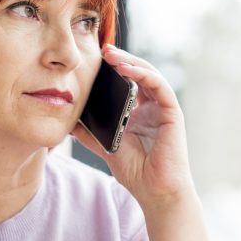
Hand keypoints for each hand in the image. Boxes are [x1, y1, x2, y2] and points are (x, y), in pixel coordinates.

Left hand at [71, 45, 194, 206]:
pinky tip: (126, 69)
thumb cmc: (136, 173)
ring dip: (131, 62)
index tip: (96, 60)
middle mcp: (153, 108)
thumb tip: (68, 122)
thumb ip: (90, 134)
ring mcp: (164, 109)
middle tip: (103, 49)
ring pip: (150, 75)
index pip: (128, 83)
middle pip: (139, 74)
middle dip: (122, 59)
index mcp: (140, 113)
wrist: (155, 191)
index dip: (114, 69)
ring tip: (112, 55)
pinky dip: (143, 74)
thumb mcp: (106, 148)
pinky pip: (159, 86)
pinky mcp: (173, 113)